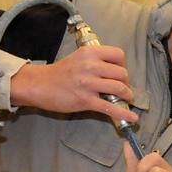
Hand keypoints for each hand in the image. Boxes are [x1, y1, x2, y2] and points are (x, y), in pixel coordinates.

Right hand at [10, 45, 136, 124]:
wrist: (39, 85)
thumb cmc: (61, 73)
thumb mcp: (79, 58)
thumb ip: (96, 61)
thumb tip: (117, 71)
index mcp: (89, 52)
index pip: (118, 55)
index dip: (122, 65)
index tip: (118, 73)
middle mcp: (90, 66)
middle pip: (122, 73)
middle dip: (126, 82)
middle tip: (121, 88)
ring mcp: (88, 83)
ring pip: (119, 88)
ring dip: (127, 96)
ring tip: (126, 99)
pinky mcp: (85, 100)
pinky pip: (110, 108)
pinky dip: (124, 114)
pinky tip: (133, 118)